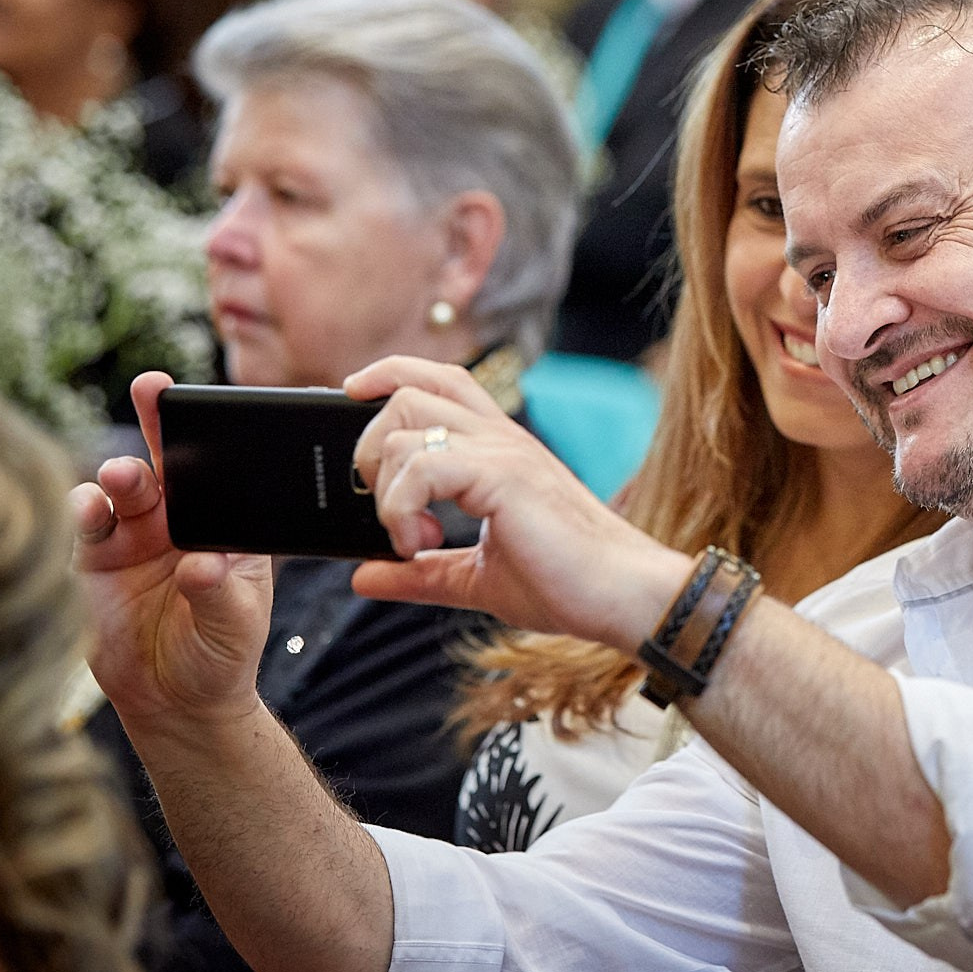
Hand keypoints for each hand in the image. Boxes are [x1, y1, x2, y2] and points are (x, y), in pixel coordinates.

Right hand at [72, 372, 274, 729]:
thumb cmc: (221, 653)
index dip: (212, 431)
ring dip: (122, 475)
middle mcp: (180, 520)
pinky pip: (87, 524)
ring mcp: (135, 536)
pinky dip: (85, 510)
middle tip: (153, 390)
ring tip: (124, 477)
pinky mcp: (95, 560)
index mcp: (226, 523)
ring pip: (125, 487)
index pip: (221, 468)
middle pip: (168, 461)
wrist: (176, 702)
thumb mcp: (234, 624)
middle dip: (159, 422)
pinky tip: (89, 507)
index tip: (206, 401)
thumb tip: (201, 566)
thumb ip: (219, 593)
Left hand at [344, 356, 686, 647]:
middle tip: (387, 511)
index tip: (350, 393)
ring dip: (386, 487)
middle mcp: (501, 439)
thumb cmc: (567, 584)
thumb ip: (422, 572)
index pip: (439, 379)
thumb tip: (363, 576)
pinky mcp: (504, 475)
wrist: (622, 597)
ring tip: (409, 539)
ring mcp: (504, 452)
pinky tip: (416, 543)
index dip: (390, 374)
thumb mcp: (477, 578)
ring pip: (405, 423)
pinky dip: (400, 507)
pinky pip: (422, 467)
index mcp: (499, 450)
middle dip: (370, 448)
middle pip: (409, 392)